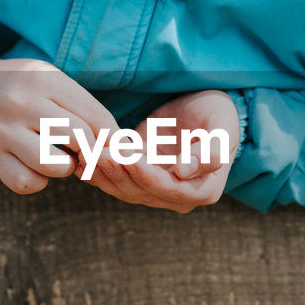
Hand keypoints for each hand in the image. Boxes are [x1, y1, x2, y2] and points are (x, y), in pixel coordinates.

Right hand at [0, 55, 117, 194]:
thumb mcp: (54, 82)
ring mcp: (2, 132)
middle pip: (79, 138)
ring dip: (66, 167)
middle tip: (86, 151)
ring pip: (54, 165)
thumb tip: (123, 147)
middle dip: (91, 150)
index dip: (113, 138)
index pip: (96, 117)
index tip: (116, 147)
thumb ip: (86, 109)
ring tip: (59, 155)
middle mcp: (19, 103)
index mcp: (42, 79)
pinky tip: (36, 166)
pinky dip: (39, 180)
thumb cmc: (28, 89)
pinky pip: (28, 183)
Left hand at [76, 90, 239, 212]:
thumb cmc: (218, 115)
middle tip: (97, 152)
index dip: (145, 174)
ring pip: (124, 189)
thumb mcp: (223, 127)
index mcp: (204, 190)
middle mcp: (178, 197)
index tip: (126, 156)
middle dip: (117, 172)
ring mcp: (156, 190)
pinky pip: (115, 180)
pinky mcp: (138, 178)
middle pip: (141, 191)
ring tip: (86, 154)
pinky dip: (97, 172)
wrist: (203, 107)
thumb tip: (184, 172)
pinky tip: (81, 161)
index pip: (168, 188)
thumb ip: (211, 152)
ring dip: (103, 173)